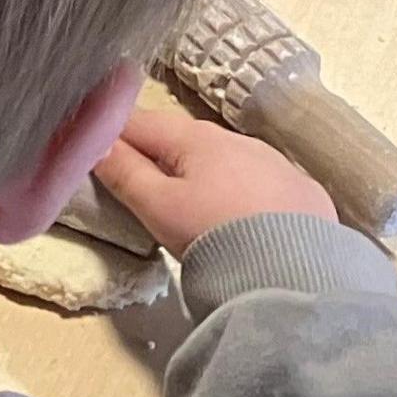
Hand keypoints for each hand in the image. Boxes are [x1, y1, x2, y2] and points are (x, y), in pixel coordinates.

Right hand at [91, 109, 336, 252]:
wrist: (297, 274)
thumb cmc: (216, 236)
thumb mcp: (158, 208)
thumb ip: (123, 172)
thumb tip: (93, 141)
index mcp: (195, 137)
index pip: (137, 121)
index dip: (109, 134)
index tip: (92, 155)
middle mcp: (237, 139)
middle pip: (181, 140)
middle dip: (157, 156)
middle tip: (140, 190)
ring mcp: (275, 163)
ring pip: (223, 160)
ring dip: (202, 175)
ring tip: (194, 211)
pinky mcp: (303, 191)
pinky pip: (260, 183)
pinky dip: (242, 194)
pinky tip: (242, 221)